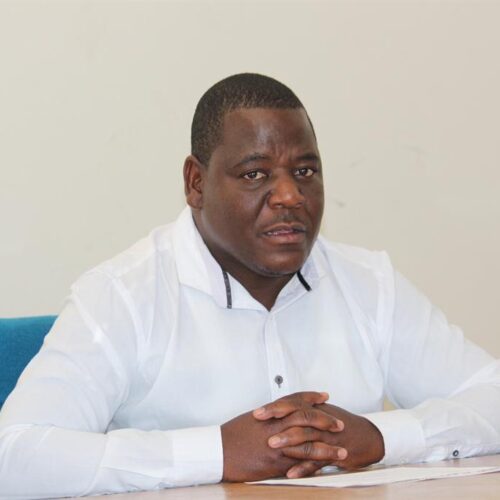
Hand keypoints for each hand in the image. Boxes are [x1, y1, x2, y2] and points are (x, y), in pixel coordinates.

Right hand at [221, 392, 344, 481]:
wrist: (218, 452)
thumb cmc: (230, 436)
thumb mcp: (250, 421)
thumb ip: (267, 418)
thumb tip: (276, 416)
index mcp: (270, 413)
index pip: (295, 400)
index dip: (311, 397)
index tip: (324, 396)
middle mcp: (277, 425)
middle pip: (307, 417)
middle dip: (326, 420)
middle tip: (340, 423)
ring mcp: (278, 443)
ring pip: (309, 441)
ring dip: (328, 446)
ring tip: (343, 450)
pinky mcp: (276, 462)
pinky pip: (301, 462)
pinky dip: (316, 464)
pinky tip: (328, 467)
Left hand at [254, 397, 384, 477]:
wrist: (368, 437)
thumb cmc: (339, 425)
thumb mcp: (320, 414)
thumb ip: (300, 413)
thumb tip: (275, 415)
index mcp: (314, 409)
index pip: (292, 403)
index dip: (274, 406)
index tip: (257, 412)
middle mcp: (319, 419)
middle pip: (296, 414)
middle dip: (276, 417)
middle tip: (259, 420)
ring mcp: (327, 436)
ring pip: (306, 436)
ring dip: (288, 440)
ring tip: (272, 445)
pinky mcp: (334, 453)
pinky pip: (317, 461)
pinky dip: (303, 467)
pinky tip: (290, 474)